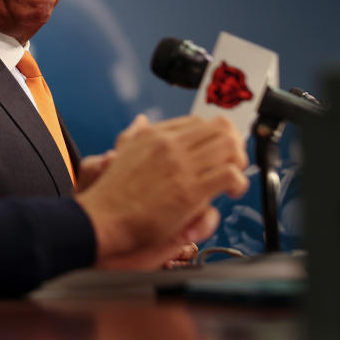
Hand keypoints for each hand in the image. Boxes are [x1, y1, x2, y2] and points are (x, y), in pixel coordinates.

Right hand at [74, 114, 247, 264]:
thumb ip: (134, 134)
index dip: (215, 137)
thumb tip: (141, 120)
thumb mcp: (121, 152)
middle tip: (232, 164)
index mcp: (155, 135)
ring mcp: (181, 166)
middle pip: (221, 128)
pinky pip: (230, 174)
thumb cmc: (111, 194)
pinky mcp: (190, 191)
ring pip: (230, 147)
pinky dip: (239, 183)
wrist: (101, 219)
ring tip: (232, 180)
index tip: (217, 153)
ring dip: (238, 163)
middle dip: (234, 145)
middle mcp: (170, 145)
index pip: (199, 122)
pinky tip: (230, 193)